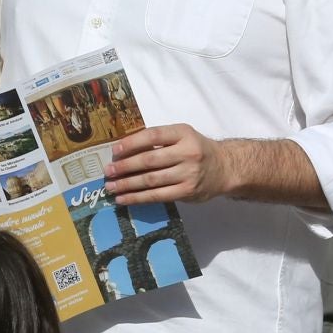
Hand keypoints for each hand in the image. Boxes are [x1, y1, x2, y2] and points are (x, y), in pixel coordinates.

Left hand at [106, 123, 232, 205]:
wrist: (224, 168)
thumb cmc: (196, 149)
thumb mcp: (182, 136)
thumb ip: (159, 140)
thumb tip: (124, 151)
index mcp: (183, 133)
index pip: (153, 135)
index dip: (132, 143)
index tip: (114, 151)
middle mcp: (187, 152)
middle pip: (149, 160)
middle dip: (125, 167)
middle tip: (108, 172)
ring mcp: (188, 174)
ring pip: (151, 180)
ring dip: (127, 184)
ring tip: (111, 187)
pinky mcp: (186, 192)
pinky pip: (157, 196)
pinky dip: (138, 198)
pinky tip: (124, 199)